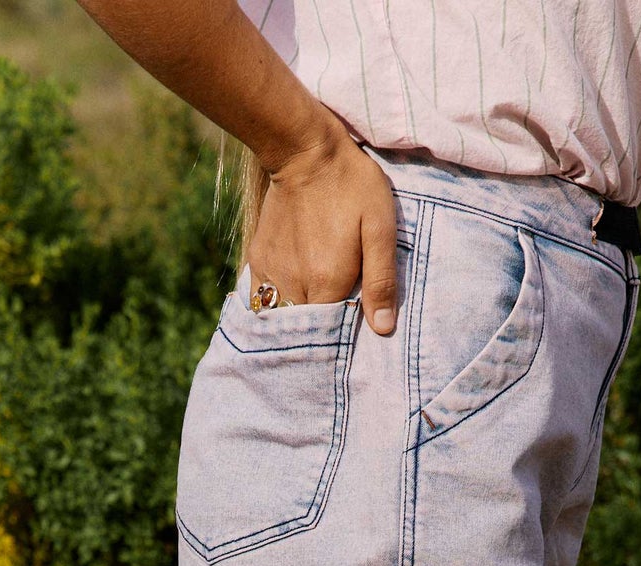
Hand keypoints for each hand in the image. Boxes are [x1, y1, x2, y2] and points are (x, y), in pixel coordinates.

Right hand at [249, 122, 398, 335]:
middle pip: (306, 329)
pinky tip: (291, 299)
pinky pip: (263, 299)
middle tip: (334, 332)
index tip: (351, 340)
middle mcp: (294, 284)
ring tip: (313, 319)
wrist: (305, 150)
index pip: (332, 334)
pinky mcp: (258, 259)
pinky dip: (275, 305)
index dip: (343, 340)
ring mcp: (272, 272)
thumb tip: (382, 329)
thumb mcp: (380, 227)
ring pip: (281, 318)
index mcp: (326, 282)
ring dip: (297, 321)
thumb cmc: (352, 185)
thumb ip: (381, 280)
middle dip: (319, 336)